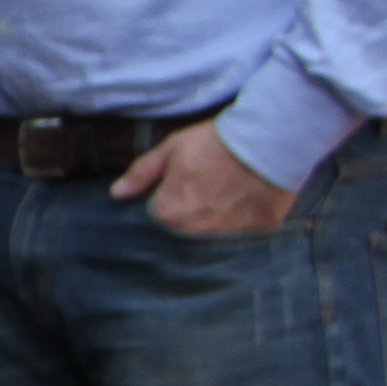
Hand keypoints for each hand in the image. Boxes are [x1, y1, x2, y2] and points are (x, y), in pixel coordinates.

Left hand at [114, 123, 294, 236]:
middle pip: (179, 236)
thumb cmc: (217, 143)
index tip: (171, 200)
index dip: (162, 210)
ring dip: (206, 232)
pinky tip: (237, 217)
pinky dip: (233, 234)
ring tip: (218, 209)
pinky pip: (235, 243)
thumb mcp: (172, 148)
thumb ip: (142, 173)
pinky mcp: (251, 238)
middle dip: (182, 224)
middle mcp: (192, 232)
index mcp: (168, 212)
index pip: (154, 222)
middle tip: (198, 202)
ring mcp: (222, 238)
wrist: (269, 142)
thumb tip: (117, 194)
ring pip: (206, 243)